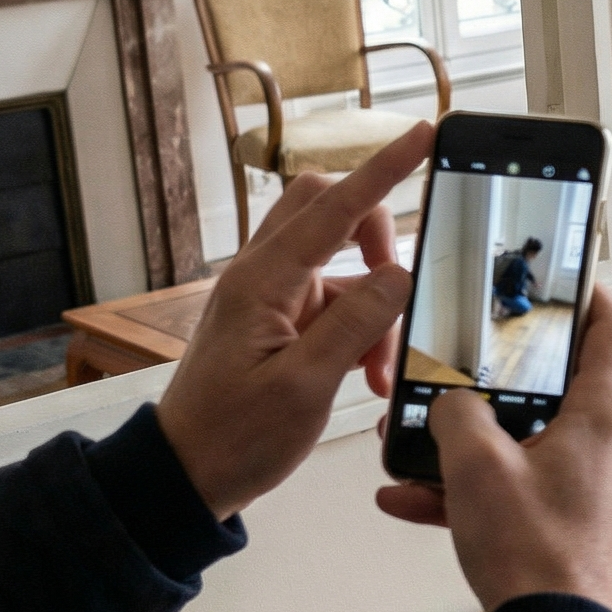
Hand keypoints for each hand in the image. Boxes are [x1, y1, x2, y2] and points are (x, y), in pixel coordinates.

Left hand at [156, 124, 433, 519]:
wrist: (188, 475)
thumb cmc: (233, 437)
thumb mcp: (305, 387)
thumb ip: (355, 325)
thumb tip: (400, 275)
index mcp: (263, 282)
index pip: (333, 207)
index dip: (384, 170)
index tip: (423, 136)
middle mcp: (265, 278)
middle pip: (332, 213)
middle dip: (380, 240)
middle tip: (405, 288)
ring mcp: (274, 299)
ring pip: (345, 269)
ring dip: (376, 309)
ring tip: (380, 370)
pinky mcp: (282, 324)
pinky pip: (339, 305)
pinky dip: (364, 333)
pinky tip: (367, 376)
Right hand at [375, 287, 611, 611]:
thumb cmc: (532, 553)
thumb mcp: (476, 465)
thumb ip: (457, 412)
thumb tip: (451, 399)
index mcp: (605, 416)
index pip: (611, 327)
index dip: (582, 293)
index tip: (547, 279)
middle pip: (561, 382)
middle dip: (499, 373)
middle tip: (458, 360)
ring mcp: (596, 486)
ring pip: (530, 438)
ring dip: (472, 437)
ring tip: (413, 439)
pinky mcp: (574, 522)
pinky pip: (521, 486)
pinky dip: (473, 486)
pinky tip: (409, 498)